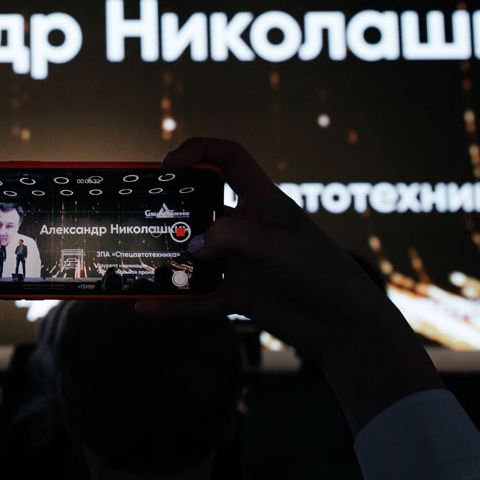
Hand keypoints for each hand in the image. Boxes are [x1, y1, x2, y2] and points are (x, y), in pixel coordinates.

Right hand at [138, 137, 442, 432]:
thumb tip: (190, 248)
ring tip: (134, 260)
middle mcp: (247, 228)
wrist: (345, 328)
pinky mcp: (237, 296)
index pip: (230, 160)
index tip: (168, 164)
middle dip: (170, 210)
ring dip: (166, 260)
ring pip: (193, 256)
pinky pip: (196, 298)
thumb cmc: (322, 273)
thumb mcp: (275, 245)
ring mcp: (240, 262)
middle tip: (139, 214)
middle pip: (201, 209)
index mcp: (263, 202)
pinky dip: (172, 303)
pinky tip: (145, 306)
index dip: (200, 151)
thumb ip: (229, 239)